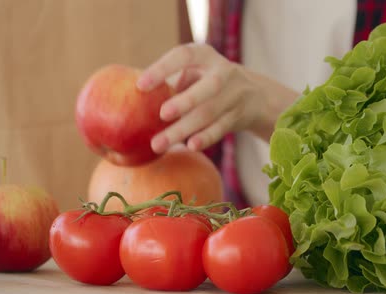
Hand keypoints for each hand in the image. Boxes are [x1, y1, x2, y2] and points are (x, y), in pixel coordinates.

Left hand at [136, 43, 298, 152]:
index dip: (162, 69)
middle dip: (185, 101)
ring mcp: (234, 95)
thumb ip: (170, 82)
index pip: (183, 56)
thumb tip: (132, 101)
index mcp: (204, 55)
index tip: (140, 86)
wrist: (252, 95)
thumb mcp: (193, 72)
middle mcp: (223, 72)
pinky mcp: (237, 116)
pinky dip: (205, 137)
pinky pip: (220, 129)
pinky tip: (189, 146)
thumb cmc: (204, 82)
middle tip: (161, 115)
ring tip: (158, 144)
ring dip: (183, 129)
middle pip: (208, 87)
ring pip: (209, 113)